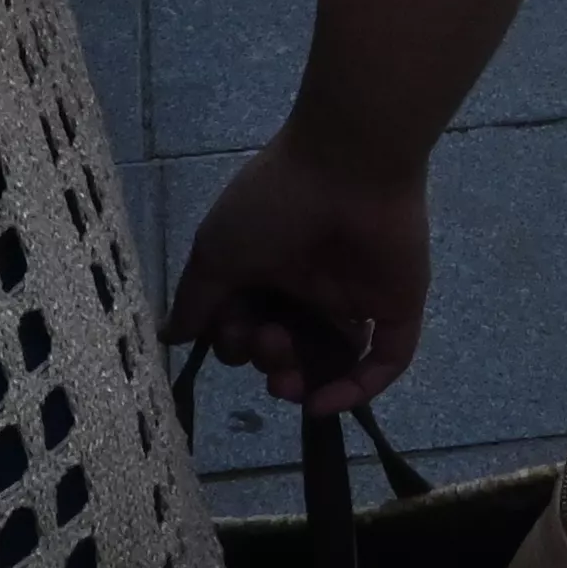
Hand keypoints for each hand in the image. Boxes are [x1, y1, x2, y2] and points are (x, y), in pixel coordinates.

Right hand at [164, 126, 432, 411]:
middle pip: (286, 348)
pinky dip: (355, 390)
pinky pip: (382, 361)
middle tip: (267, 343)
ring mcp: (355, 298)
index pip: (247, 326)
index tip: (231, 329)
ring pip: (330, 361)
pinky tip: (323, 403)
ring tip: (288, 382)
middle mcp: (310, 287)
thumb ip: (196, 300)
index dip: (234, 342)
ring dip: (304, 382)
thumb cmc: (274, 203)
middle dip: (267, 360)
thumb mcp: (217, 251)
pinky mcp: (395, 308)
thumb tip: (171, 337)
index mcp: (268, 269)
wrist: (346, 164)